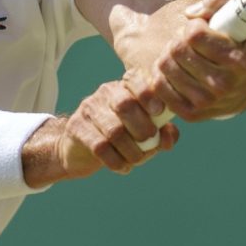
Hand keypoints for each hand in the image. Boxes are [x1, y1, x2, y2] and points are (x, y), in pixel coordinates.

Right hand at [59, 80, 178, 177]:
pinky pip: (100, 147)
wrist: (80, 148)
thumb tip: (169, 137)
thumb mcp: (144, 131)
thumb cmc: (122, 136)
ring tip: (136, 160)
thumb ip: (162, 132)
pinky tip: (122, 167)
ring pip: (114, 130)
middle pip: (125, 105)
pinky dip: (116, 161)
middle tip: (150, 143)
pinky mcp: (77, 128)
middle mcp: (105, 93)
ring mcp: (89, 109)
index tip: (159, 111)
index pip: (134, 79)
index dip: (148, 94)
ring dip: (131, 151)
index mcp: (124, 87)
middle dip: (142, 128)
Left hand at [129, 0, 245, 122]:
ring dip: (169, 56)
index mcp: (238, 61)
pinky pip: (160, 88)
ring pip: (166, 67)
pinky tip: (173, 70)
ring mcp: (207, 101)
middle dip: (179, 40)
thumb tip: (190, 14)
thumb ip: (219, 1)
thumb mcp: (237, 16)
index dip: (192, 27)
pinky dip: (161, 75)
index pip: (194, 35)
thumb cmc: (239, 45)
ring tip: (181, 55)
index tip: (199, 29)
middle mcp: (224, 84)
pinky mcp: (192, 113)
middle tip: (187, 42)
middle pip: (177, 50)